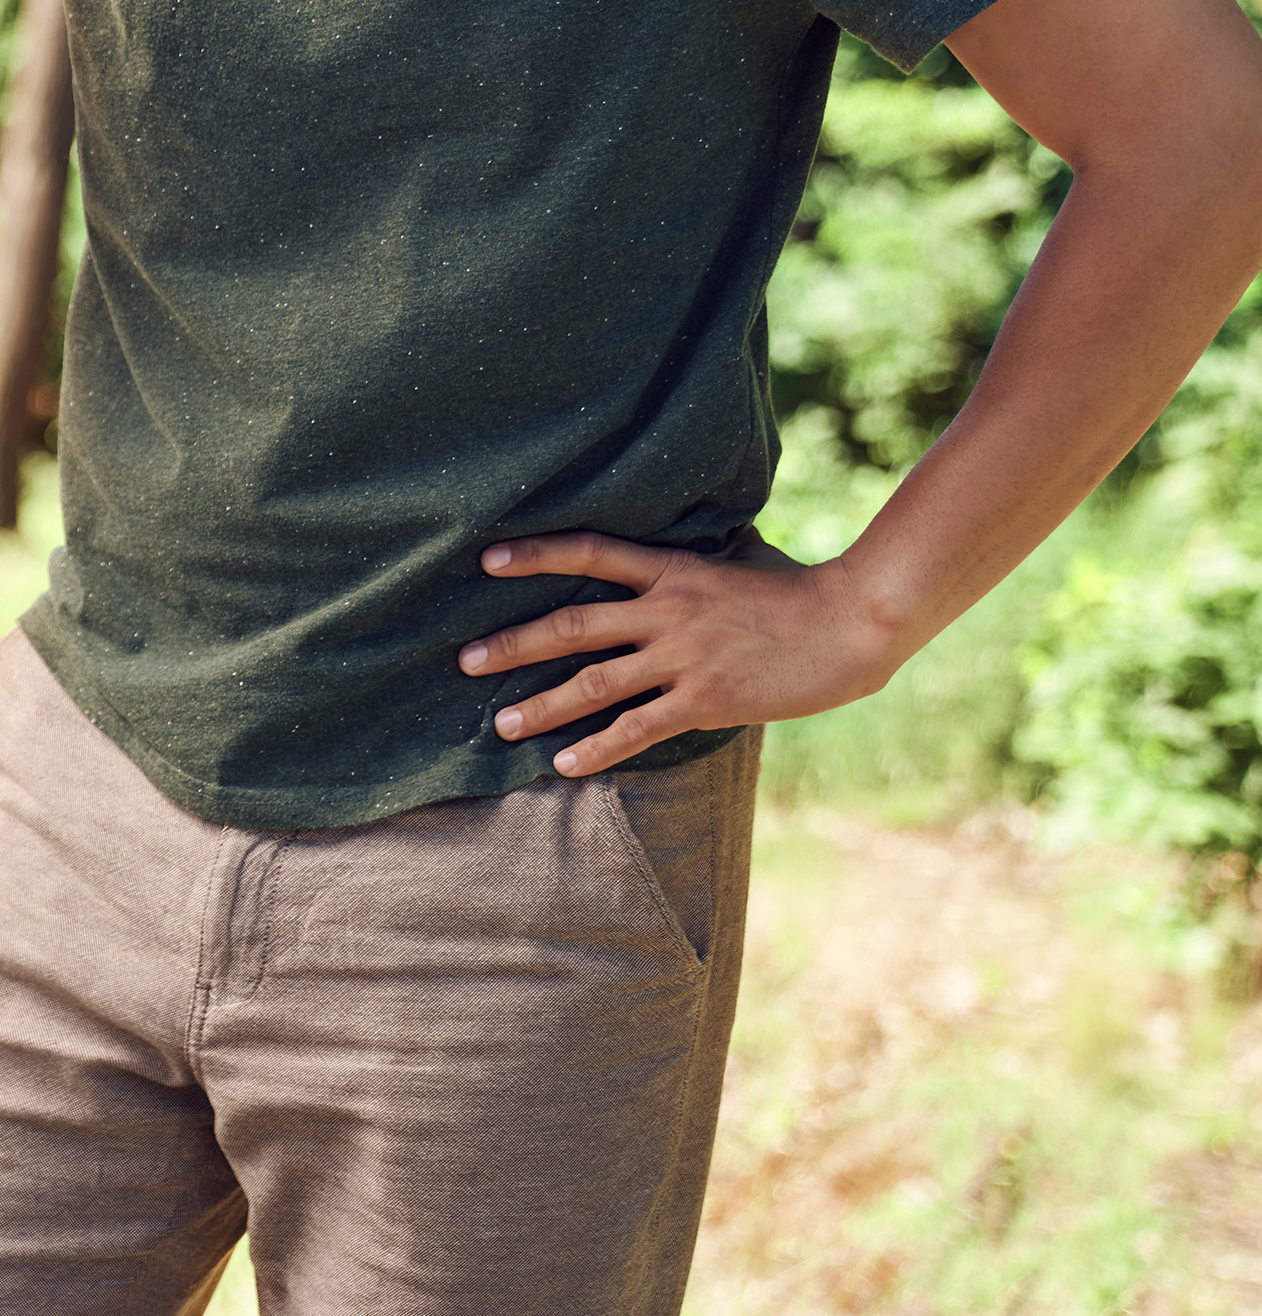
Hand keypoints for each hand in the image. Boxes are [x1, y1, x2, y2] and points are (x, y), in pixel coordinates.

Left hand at [461, 531, 907, 775]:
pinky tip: (563, 762)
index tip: (487, 561)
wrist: (849, 623)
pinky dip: (597, 747)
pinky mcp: (704, 699)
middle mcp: (667, 610)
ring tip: (501, 724)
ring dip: (542, 705)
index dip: (537, 555)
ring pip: (594, 682)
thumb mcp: (734, 560)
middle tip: (466, 660)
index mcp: (672, 569)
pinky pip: (637, 728)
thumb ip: (688, 565)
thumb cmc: (795, 590)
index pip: (591, 553)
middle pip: (572, 625)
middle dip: (514, 644)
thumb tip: (660, 559)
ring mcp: (683, 657)